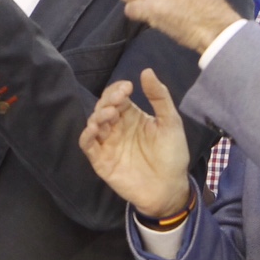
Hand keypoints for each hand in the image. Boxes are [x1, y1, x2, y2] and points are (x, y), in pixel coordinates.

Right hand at [78, 68, 193, 219]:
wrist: (170, 188)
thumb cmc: (172, 155)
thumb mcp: (170, 122)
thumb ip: (159, 97)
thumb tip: (146, 70)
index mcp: (131, 116)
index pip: (116, 96)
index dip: (117, 89)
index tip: (128, 87)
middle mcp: (116, 127)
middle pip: (103, 107)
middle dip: (108, 100)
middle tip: (118, 99)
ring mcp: (107, 143)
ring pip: (93, 123)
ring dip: (98, 115)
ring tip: (110, 114)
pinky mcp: (101, 160)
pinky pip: (87, 144)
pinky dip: (87, 135)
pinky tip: (95, 128)